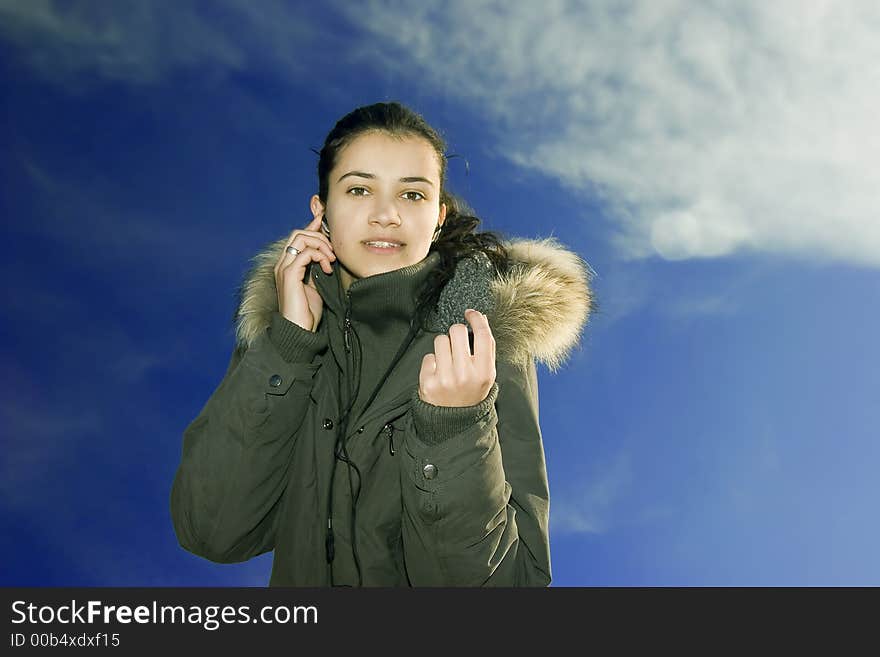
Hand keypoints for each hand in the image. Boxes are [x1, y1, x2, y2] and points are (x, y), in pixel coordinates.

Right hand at [273, 215, 336, 331]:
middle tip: (333, 253)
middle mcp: (283, 263)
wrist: (298, 330)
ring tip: (331, 260)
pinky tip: (327, 268)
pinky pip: (305, 253)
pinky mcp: (289, 275)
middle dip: (320, 236)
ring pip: (301, 238)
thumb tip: (328, 256)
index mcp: (288, 265)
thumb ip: (318, 268)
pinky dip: (319, 256)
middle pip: (299, 233)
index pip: (298, 238)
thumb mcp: (316, 285)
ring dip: (321, 245)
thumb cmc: (307, 312)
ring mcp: (284, 268)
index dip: (312, 227)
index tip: (325, 222)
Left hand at [418, 309, 496, 406]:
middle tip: (457, 344)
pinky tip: (438, 373)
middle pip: (457, 331)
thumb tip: (480, 318)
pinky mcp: (428, 382)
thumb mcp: (487, 375)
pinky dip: (432, 362)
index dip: (476, 319)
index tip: (470, 313)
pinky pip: (428, 356)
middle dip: (456, 333)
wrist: (453, 423)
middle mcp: (464, 375)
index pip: (482, 335)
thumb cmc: (471, 393)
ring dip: (443, 346)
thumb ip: (486, 348)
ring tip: (447, 361)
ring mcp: (445, 378)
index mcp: (484, 372)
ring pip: (440, 340)